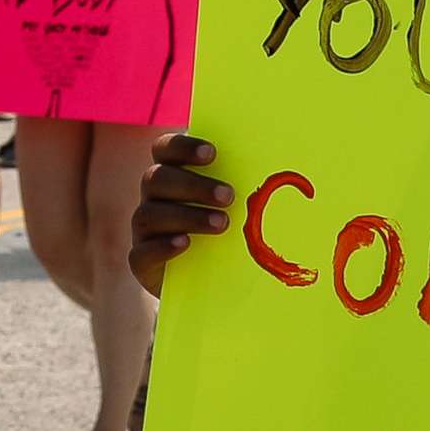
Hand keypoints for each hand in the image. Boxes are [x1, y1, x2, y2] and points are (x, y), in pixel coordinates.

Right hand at [130, 130, 234, 298]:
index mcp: (172, 174)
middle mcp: (153, 198)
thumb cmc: (233, 232)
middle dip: (192, 185)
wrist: (214, 283)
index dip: (182, 147)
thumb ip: (249, 186)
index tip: (213, 153)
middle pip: (156, 179)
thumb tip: (288, 173)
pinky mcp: (142, 262)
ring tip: (222, 224)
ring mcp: (145, 230)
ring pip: (149, 214)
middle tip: (228, 196)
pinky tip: (186, 244)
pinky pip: (141, 252)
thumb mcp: (240, 206)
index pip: (164, 149)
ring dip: (186, 216)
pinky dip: (163, 246)